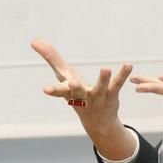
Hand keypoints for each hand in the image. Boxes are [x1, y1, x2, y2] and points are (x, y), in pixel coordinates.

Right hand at [31, 38, 135, 159]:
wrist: (97, 122)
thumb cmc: (76, 93)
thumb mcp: (63, 74)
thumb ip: (50, 57)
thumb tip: (34, 40)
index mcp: (68, 92)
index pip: (60, 90)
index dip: (53, 90)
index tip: (45, 90)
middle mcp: (82, 96)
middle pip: (77, 92)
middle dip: (74, 88)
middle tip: (72, 83)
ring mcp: (98, 96)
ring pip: (100, 88)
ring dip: (102, 79)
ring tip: (105, 68)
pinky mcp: (112, 94)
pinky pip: (117, 84)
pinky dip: (122, 75)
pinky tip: (128, 65)